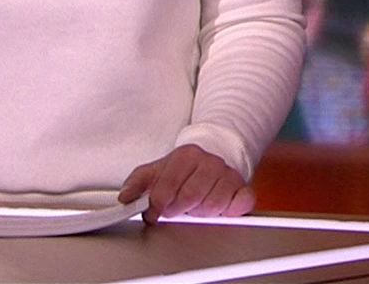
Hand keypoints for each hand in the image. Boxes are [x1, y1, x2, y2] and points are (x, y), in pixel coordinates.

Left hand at [117, 144, 254, 225]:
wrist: (213, 157)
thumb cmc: (182, 169)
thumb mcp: (156, 171)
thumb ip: (137, 183)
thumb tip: (125, 197)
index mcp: (186, 156)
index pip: (168, 185)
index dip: (157, 204)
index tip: (152, 213)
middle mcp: (210, 162)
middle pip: (190, 196)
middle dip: (178, 209)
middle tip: (174, 210)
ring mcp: (228, 175)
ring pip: (213, 205)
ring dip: (200, 212)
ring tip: (195, 205)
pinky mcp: (243, 188)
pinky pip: (240, 204)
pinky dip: (229, 211)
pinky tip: (219, 208)